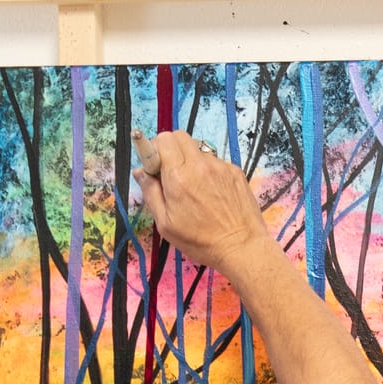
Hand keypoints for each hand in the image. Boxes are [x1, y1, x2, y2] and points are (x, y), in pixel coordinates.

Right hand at [133, 132, 273, 273]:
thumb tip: (140, 172)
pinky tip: (211, 193)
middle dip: (170, 148)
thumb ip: (150, 193)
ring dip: (190, 160)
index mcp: (179, 177)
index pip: (163, 139)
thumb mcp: (165, 224)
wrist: (241, 247)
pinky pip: (215, 161)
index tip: (155, 166)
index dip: (155, 149)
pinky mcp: (235, 171)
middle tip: (170, 171)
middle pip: (180, 136)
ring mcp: (220, 166)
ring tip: (194, 187)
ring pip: (198, 149)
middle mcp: (200, 165)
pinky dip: (208, 171)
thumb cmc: (200, 241)